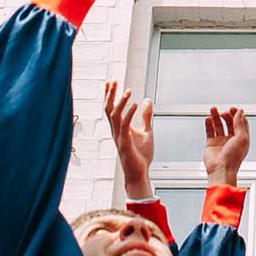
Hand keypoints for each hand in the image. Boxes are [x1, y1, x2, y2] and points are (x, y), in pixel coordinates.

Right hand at [103, 83, 154, 199]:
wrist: (140, 173)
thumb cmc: (141, 155)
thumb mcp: (147, 131)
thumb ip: (146, 116)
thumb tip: (147, 100)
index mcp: (120, 128)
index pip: (112, 109)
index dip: (110, 95)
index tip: (110, 82)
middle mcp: (116, 131)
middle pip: (109, 110)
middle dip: (110, 95)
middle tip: (113, 81)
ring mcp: (119, 137)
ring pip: (115, 116)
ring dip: (121, 103)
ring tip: (128, 91)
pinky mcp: (125, 143)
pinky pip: (125, 126)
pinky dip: (129, 114)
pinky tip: (135, 104)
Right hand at [203, 105, 249, 189]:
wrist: (221, 169)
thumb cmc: (233, 157)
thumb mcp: (241, 137)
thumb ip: (240, 123)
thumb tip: (240, 111)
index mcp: (241, 139)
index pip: (241, 123)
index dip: (237, 115)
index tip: (233, 108)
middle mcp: (231, 140)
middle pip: (229, 123)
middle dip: (227, 115)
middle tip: (224, 112)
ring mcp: (221, 142)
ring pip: (218, 126)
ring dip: (216, 116)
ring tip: (213, 109)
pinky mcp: (211, 144)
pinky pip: (209, 131)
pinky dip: (208, 124)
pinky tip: (208, 118)